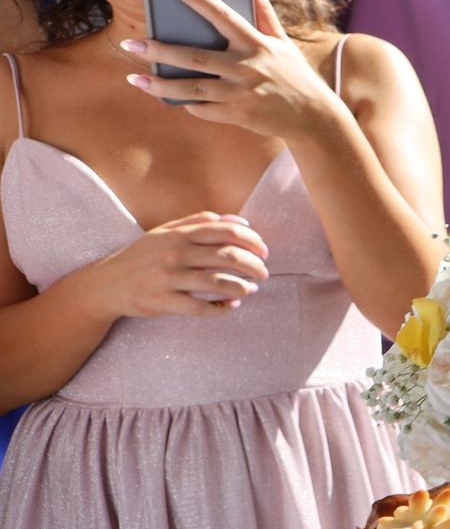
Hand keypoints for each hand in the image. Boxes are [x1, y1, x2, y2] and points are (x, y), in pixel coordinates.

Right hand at [72, 211, 270, 318]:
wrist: (105, 284)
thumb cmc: (143, 256)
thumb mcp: (166, 232)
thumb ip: (201, 222)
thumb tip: (241, 220)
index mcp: (178, 233)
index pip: (226, 231)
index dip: (252, 240)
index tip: (264, 251)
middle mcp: (174, 253)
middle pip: (227, 256)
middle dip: (254, 265)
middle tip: (264, 273)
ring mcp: (167, 278)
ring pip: (217, 283)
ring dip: (241, 287)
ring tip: (250, 290)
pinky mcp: (162, 302)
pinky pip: (200, 308)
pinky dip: (221, 308)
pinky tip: (231, 306)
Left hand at [125, 0, 350, 145]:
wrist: (314, 116)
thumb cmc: (294, 74)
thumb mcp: (283, 41)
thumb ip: (263, 10)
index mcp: (256, 43)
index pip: (220, 13)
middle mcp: (248, 67)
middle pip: (194, 57)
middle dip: (159, 50)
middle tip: (131, 44)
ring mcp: (242, 93)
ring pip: (192, 88)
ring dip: (160, 84)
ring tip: (135, 79)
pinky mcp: (239, 114)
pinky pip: (204, 109)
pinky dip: (187, 104)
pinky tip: (171, 98)